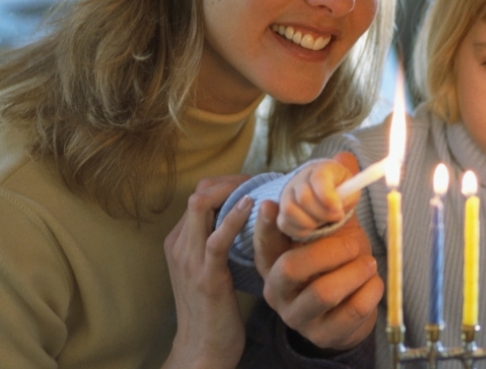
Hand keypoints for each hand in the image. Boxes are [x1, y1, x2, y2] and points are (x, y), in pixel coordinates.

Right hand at [162, 175, 251, 368]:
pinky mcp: (206, 277)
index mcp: (179, 241)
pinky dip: (234, 218)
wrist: (202, 348)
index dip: (229, 182)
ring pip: (202, 206)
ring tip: (261, 186)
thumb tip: (250, 219)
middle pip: (199, 192)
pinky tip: (252, 207)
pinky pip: (216, 239)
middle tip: (263, 179)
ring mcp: (189, 260)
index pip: (200, 194)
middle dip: (232, 180)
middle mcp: (179, 245)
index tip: (257, 182)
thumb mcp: (212, 268)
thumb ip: (221, 244)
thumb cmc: (215, 309)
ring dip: (235, 190)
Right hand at [255, 152, 382, 350]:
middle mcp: (278, 291)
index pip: (262, 244)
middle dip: (330, 250)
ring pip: (324, 293)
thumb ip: (334, 199)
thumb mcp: (332, 232)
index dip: (266, 226)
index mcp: (274, 262)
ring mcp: (298, 317)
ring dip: (355, 272)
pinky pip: (351, 310)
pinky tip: (374, 282)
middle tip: (357, 242)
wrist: (347, 313)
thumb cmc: (335, 265)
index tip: (273, 204)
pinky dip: (370, 291)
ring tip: (368, 262)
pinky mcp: (323, 335)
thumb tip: (346, 155)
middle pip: (292, 268)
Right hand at [278, 153, 358, 239]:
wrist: (324, 194)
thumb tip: (339, 204)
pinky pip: (284, 223)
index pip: (319, 178)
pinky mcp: (280, 209)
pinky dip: (300, 230)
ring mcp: (287, 193)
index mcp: (322, 169)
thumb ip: (349, 194)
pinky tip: (312, 227)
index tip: (339, 210)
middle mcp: (300, 178)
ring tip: (323, 222)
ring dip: (310, 222)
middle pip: (304, 197)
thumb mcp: (351, 190)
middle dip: (323, 213)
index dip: (328, 196)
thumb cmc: (341, 192)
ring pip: (290, 210)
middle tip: (337, 217)